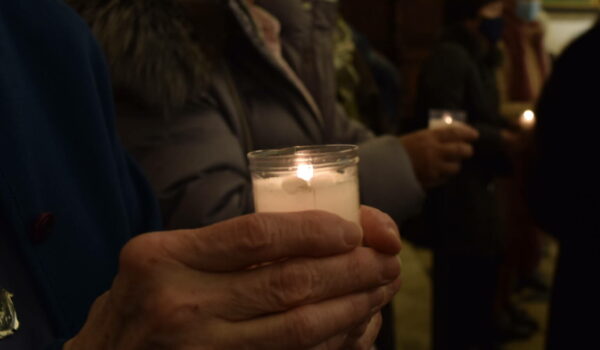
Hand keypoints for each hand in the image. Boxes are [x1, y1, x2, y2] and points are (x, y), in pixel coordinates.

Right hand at [64, 207, 401, 348]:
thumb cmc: (140, 302)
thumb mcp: (161, 258)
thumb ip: (222, 246)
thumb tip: (316, 233)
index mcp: (166, 258)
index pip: (257, 235)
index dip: (315, 230)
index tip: (354, 228)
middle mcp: (182, 304)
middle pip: (289, 282)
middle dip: (351, 268)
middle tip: (388, 257)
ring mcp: (202, 349)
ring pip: (299, 328)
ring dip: (353, 306)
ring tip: (383, 286)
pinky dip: (332, 342)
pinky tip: (356, 325)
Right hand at [400, 124, 478, 187]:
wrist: (385, 168)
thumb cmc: (399, 151)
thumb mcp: (416, 138)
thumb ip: (432, 137)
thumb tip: (451, 136)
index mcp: (429, 137)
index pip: (454, 132)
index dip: (467, 133)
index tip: (475, 135)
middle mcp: (434, 151)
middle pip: (461, 150)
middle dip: (467, 150)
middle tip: (468, 150)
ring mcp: (434, 166)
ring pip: (456, 167)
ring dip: (456, 165)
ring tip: (452, 164)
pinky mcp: (431, 179)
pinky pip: (445, 178)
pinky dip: (445, 175)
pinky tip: (440, 173)